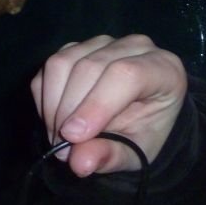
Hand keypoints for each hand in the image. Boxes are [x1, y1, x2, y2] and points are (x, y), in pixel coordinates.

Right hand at [30, 34, 186, 176]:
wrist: (137, 114)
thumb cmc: (145, 129)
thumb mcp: (138, 151)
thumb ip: (112, 155)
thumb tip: (79, 162)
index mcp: (161, 67)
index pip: (125, 74)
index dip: (96, 104)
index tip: (74, 137)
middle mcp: (131, 46)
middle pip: (88, 68)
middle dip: (68, 111)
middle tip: (63, 149)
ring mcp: (99, 42)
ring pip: (61, 63)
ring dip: (52, 106)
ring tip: (58, 138)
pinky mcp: (74, 46)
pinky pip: (48, 68)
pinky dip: (44, 98)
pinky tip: (55, 120)